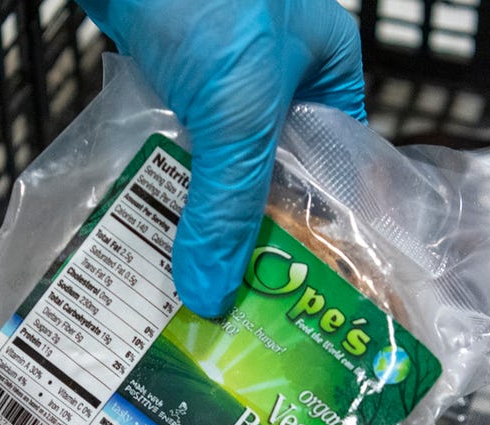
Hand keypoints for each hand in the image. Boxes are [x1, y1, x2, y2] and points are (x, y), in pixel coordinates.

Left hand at [78, 0, 364, 316]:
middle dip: (255, 228)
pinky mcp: (167, 67)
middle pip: (273, 170)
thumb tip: (212, 288)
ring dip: (201, 208)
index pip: (339, 163)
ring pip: (217, 158)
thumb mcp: (235, 114)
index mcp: (325, 69)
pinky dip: (161, 177)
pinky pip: (171, 139)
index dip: (325, 222)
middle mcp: (277, 71)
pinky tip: (149, 223)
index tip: (308, 281)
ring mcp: (219, 69)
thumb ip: (225, 205)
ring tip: (191, 274)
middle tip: (239, 292)